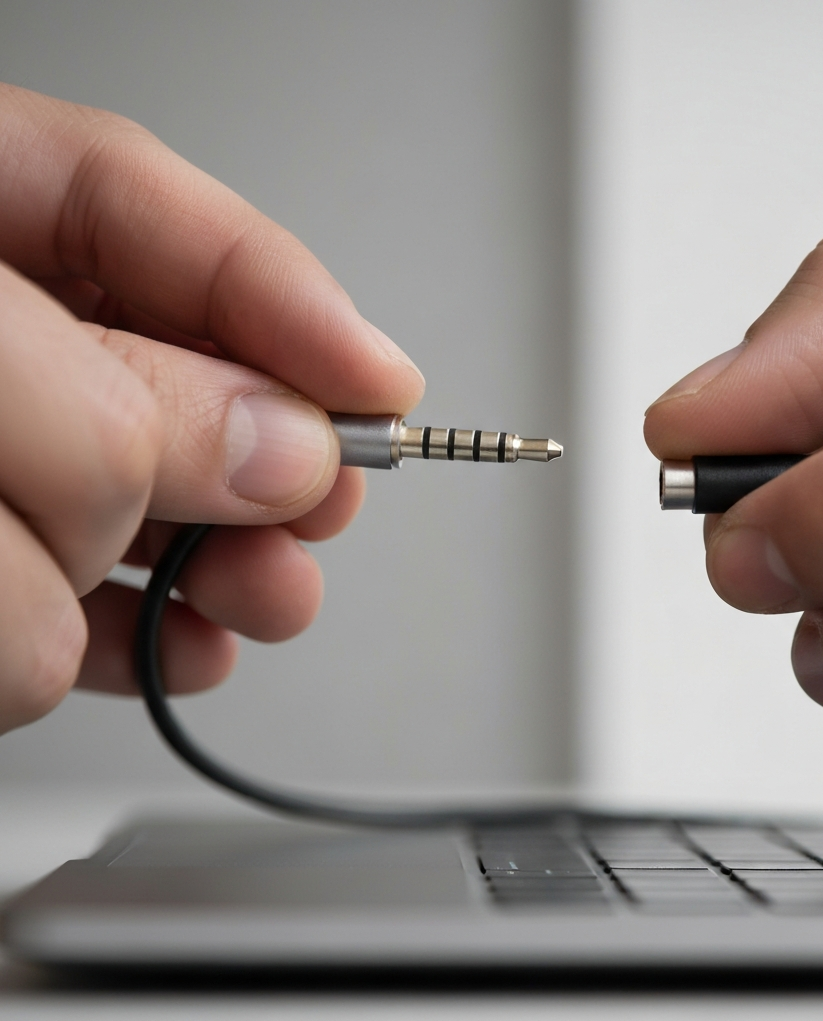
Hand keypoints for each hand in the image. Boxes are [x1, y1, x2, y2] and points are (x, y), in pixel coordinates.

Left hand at [0, 84, 423, 732]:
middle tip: (320, 505)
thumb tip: (278, 447)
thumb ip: (119, 397)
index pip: (152, 212)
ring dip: (190, 569)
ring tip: (239, 598)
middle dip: (262, 459)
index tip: (386, 390)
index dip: (288, 299)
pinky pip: (78, 611)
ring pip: (143, 513)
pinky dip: (130, 643)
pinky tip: (177, 648)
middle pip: (181, 377)